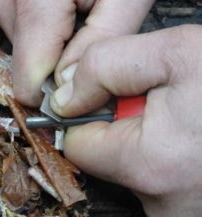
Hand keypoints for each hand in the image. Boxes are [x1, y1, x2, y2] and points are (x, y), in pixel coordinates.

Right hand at [0, 0, 156, 105]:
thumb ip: (98, 43)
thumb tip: (67, 88)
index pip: (29, 78)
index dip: (54, 96)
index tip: (79, 99)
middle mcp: (5, 0)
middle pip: (27, 67)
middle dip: (57, 65)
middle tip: (85, 40)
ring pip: (22, 51)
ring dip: (49, 48)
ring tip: (74, 20)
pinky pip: (17, 33)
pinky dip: (40, 34)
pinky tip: (58, 15)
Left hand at [51, 25, 201, 216]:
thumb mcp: (176, 55)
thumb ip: (107, 67)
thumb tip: (66, 95)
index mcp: (151, 165)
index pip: (77, 144)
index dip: (85, 114)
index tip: (104, 97)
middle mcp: (163, 201)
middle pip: (106, 156)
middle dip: (122, 125)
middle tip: (162, 105)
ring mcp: (178, 211)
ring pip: (134, 166)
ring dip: (149, 138)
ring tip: (186, 123)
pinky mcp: (190, 209)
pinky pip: (158, 175)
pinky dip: (166, 153)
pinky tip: (192, 139)